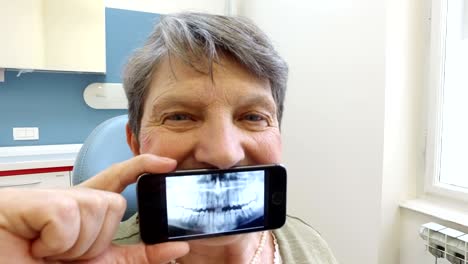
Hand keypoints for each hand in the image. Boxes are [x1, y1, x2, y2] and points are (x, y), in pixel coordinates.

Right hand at [0, 154, 188, 262]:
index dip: (144, 166)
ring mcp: (60, 197)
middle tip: (59, 252)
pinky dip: (56, 243)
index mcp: (85, 214)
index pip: (120, 181)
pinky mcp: (45, 199)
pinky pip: (71, 218)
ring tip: (45, 249)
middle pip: (116, 205)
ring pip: (98, 210)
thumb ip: (134, 257)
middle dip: (94, 241)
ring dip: (74, 245)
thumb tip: (178, 249)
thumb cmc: (33, 261)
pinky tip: (36, 242)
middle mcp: (75, 200)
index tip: (169, 163)